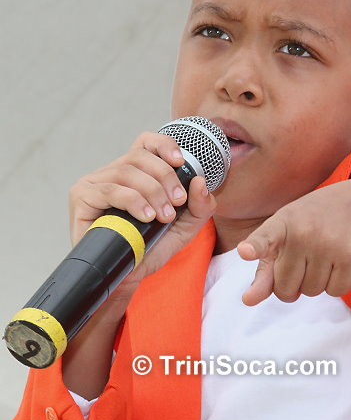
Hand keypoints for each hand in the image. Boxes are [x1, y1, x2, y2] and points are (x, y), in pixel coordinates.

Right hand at [68, 132, 215, 317]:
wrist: (126, 277)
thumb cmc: (150, 248)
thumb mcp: (185, 227)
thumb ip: (200, 206)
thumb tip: (199, 181)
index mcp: (135, 173)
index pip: (146, 143)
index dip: (163, 144)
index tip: (181, 161)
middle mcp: (113, 173)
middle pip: (139, 155)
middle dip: (165, 176)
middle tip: (176, 202)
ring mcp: (94, 183)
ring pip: (126, 171)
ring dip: (151, 192)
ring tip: (163, 216)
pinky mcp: (81, 198)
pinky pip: (109, 190)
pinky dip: (132, 201)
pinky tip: (146, 217)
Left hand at [238, 177, 350, 305]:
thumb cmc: (316, 222)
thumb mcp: (286, 234)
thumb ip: (266, 268)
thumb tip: (248, 300)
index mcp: (282, 223)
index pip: (264, 237)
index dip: (254, 247)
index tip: (245, 252)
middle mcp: (304, 232)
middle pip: (286, 287)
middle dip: (293, 284)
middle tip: (304, 261)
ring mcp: (329, 245)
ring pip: (311, 292)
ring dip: (317, 282)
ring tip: (326, 254)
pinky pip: (335, 291)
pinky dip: (337, 283)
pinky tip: (341, 260)